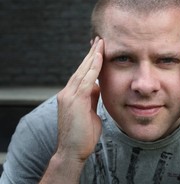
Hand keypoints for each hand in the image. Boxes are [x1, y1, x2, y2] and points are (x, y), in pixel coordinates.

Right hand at [56, 37, 103, 161]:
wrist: (73, 151)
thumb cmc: (83, 134)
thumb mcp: (90, 111)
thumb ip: (92, 98)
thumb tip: (98, 86)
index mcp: (72, 95)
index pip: (82, 73)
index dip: (90, 61)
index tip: (97, 49)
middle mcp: (68, 92)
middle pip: (82, 68)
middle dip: (91, 53)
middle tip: (99, 39)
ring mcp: (69, 96)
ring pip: (83, 71)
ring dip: (92, 56)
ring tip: (100, 42)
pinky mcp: (74, 101)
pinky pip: (86, 80)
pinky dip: (93, 67)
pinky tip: (99, 57)